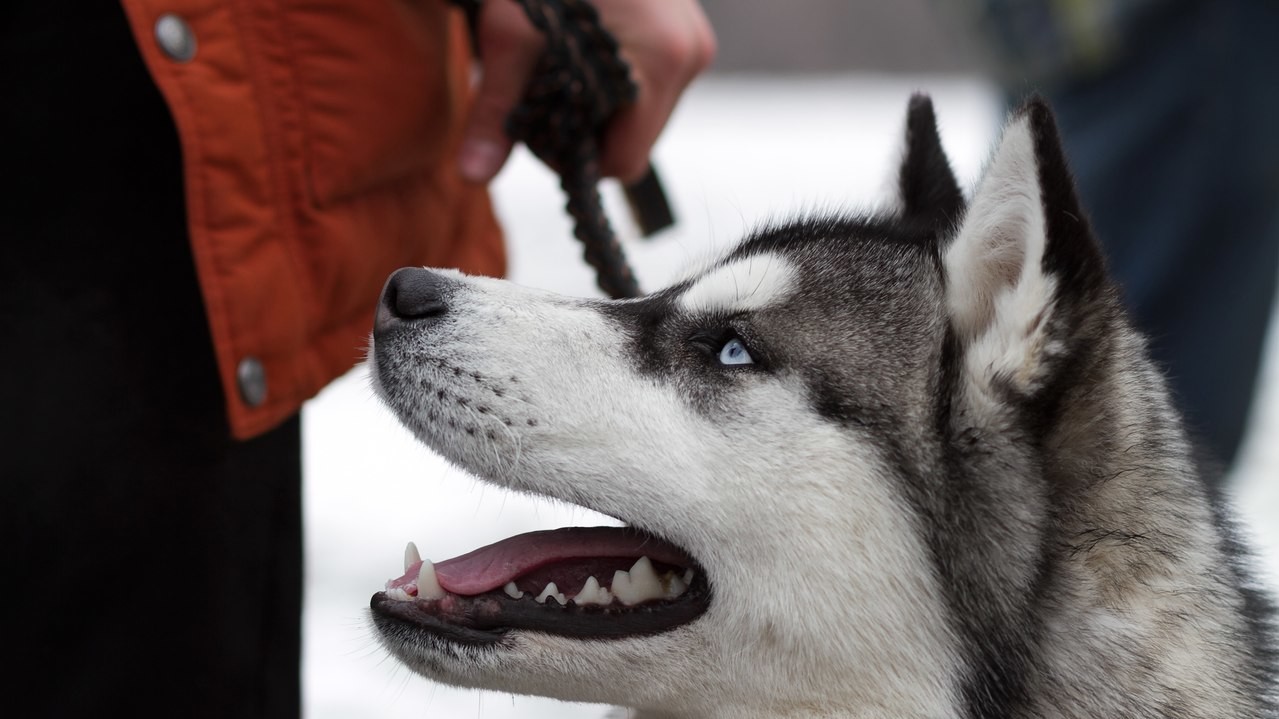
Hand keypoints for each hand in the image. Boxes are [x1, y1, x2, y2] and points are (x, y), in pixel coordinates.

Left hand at [457, 0, 716, 183]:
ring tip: (565, 60)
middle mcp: (690, 53)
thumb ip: (497, 112)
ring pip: (644, 108)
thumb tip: (471, 175)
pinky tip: (587, 43)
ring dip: (602, 100)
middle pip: (637, 136)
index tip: (540, 126)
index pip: (625, 160)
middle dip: (588, 125)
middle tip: (544, 86)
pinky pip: (653, 75)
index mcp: (661, 63)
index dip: (575, 156)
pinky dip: (616, 72)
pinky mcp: (689, 21)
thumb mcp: (512, 37)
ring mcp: (695, 36)